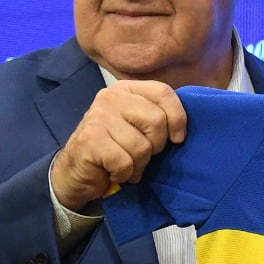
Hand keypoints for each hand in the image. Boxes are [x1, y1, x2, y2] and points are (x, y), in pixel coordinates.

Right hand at [49, 81, 186, 209]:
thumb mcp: (138, 124)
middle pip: (156, 121)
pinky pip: (126, 162)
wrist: (76, 170)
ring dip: (139, 164)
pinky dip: (125, 173)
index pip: (163, 92)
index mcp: (126, 89)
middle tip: (142, 154)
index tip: (177, 138)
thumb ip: (159, 115)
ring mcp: (98, 117)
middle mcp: (110, 97)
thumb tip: (187, 123)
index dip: (178, 117)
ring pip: (142, 146)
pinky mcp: (90, 140)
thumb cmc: (115, 147)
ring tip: (127, 163)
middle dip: (156, 146)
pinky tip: (114, 171)